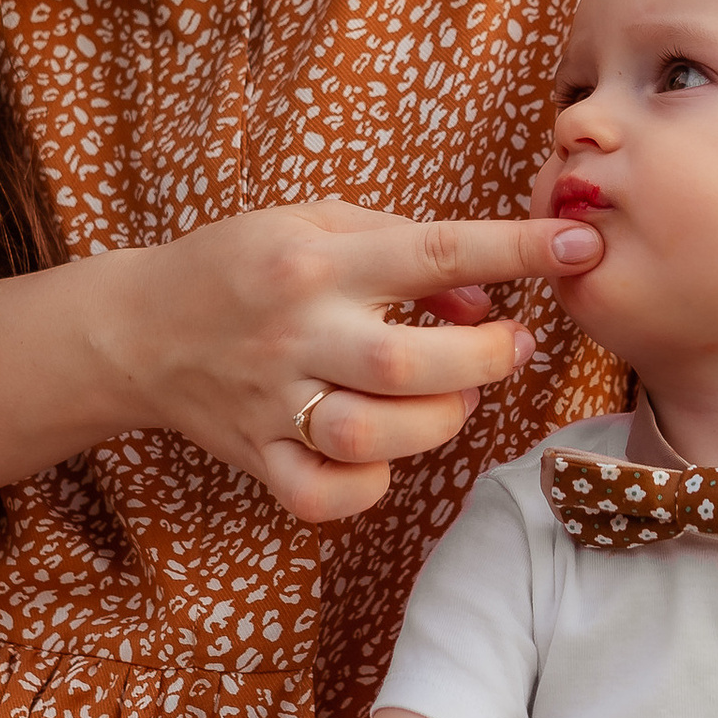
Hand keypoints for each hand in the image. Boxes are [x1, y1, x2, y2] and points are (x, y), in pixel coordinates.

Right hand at [96, 200, 605, 524]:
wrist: (136, 329)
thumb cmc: (241, 264)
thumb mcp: (316, 224)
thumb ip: (403, 249)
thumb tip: (483, 300)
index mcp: (315, 261)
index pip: (435, 251)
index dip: (518, 250)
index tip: (582, 244)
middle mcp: (295, 331)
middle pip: (408, 361)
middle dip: (483, 358)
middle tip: (514, 347)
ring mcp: (272, 401)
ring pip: (373, 433)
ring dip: (438, 421)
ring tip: (455, 396)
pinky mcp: (256, 455)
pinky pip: (322, 493)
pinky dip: (369, 484)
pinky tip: (386, 454)